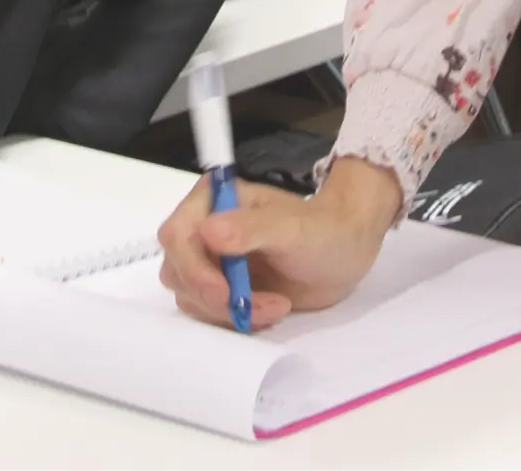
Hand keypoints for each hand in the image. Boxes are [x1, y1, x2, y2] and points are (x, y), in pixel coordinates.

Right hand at [156, 157, 402, 331]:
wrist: (345, 253)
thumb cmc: (321, 230)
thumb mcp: (290, 228)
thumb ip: (251, 228)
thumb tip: (208, 231)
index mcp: (212, 200)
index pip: (175, 235)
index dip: (193, 268)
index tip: (225, 292)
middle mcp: (203, 228)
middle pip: (177, 271)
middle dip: (213, 296)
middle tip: (256, 304)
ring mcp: (212, 261)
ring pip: (190, 297)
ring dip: (228, 311)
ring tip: (273, 305)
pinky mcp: (224, 288)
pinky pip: (210, 313)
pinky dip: (238, 319)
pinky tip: (271, 309)